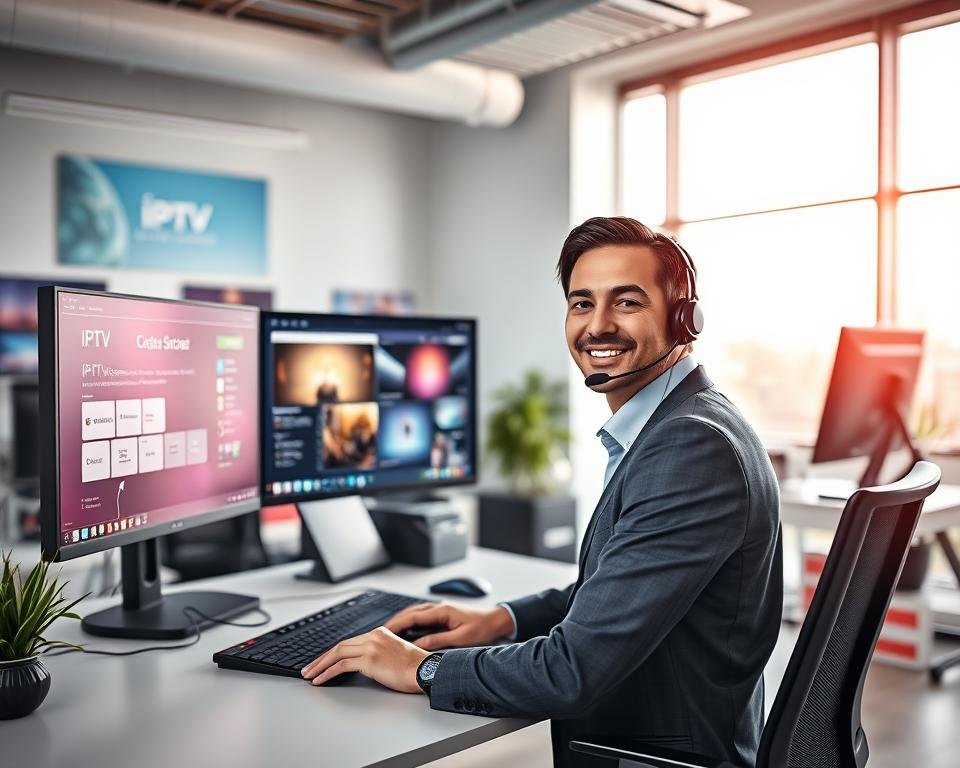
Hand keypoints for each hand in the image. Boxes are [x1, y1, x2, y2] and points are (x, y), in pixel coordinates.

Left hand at [301, 626, 427, 691]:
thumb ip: (377, 654)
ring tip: (310, 675)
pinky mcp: (369, 659)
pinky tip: (321, 680)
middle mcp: (373, 636)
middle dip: (321, 658)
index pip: (349, 642)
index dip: (332, 653)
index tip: (322, 662)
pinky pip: (341, 665)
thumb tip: (360, 665)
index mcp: (379, 633)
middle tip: (309, 669)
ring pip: (337, 654)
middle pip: (340, 646)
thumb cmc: (415, 668)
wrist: (426, 670)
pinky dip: (327, 673)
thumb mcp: (393, 654)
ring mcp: (371, 646)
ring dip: (320, 666)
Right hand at [384, 602, 514, 650]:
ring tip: (388, 633)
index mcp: (442, 611)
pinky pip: (421, 617)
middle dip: (394, 622)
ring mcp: (440, 610)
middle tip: (380, 633)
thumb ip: (438, 641)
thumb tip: (418, 646)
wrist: (497, 621)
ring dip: (401, 622)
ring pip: (414, 614)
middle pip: (410, 613)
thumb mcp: (460, 638)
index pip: (413, 617)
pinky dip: (410, 622)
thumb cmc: (482, 628)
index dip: (397, 625)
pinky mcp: (442, 615)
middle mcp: (439, 607)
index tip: (384, 632)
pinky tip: (406, 631)